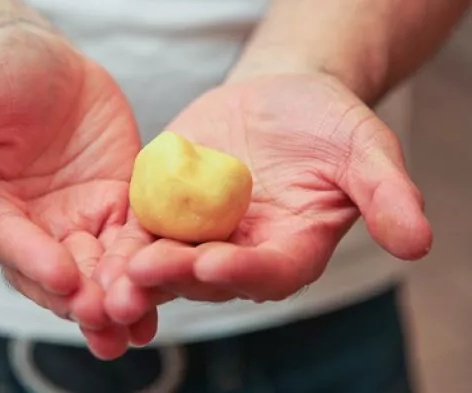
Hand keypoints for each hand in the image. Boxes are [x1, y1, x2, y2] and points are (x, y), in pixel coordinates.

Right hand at [0, 24, 151, 358]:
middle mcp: (33, 227)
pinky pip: (137, 239)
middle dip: (82, 299)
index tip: (63, 277)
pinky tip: (171, 286)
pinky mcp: (118, 207)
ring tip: (139, 321)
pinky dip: (152, 265)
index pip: (8, 242)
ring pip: (100, 268)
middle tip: (108, 318)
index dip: (34, 260)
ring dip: (120, 297)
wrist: (50, 63)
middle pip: (57, 273)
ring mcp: (79, 220)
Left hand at [99, 72, 431, 331]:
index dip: (242, 272)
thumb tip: (419, 241)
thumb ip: (386, 193)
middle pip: (206, 277)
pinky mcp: (165, 213)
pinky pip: (139, 230)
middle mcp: (241, 255)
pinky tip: (91, 245)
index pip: (267, 272)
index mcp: (289, 251)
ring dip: (135, 274)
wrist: (278, 100)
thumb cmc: (326, 124)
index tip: (212, 264)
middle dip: (173, 279)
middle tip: (138, 278)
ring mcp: (199, 236)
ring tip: (106, 277)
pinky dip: (117, 241)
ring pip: (164, 263)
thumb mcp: (363, 149)